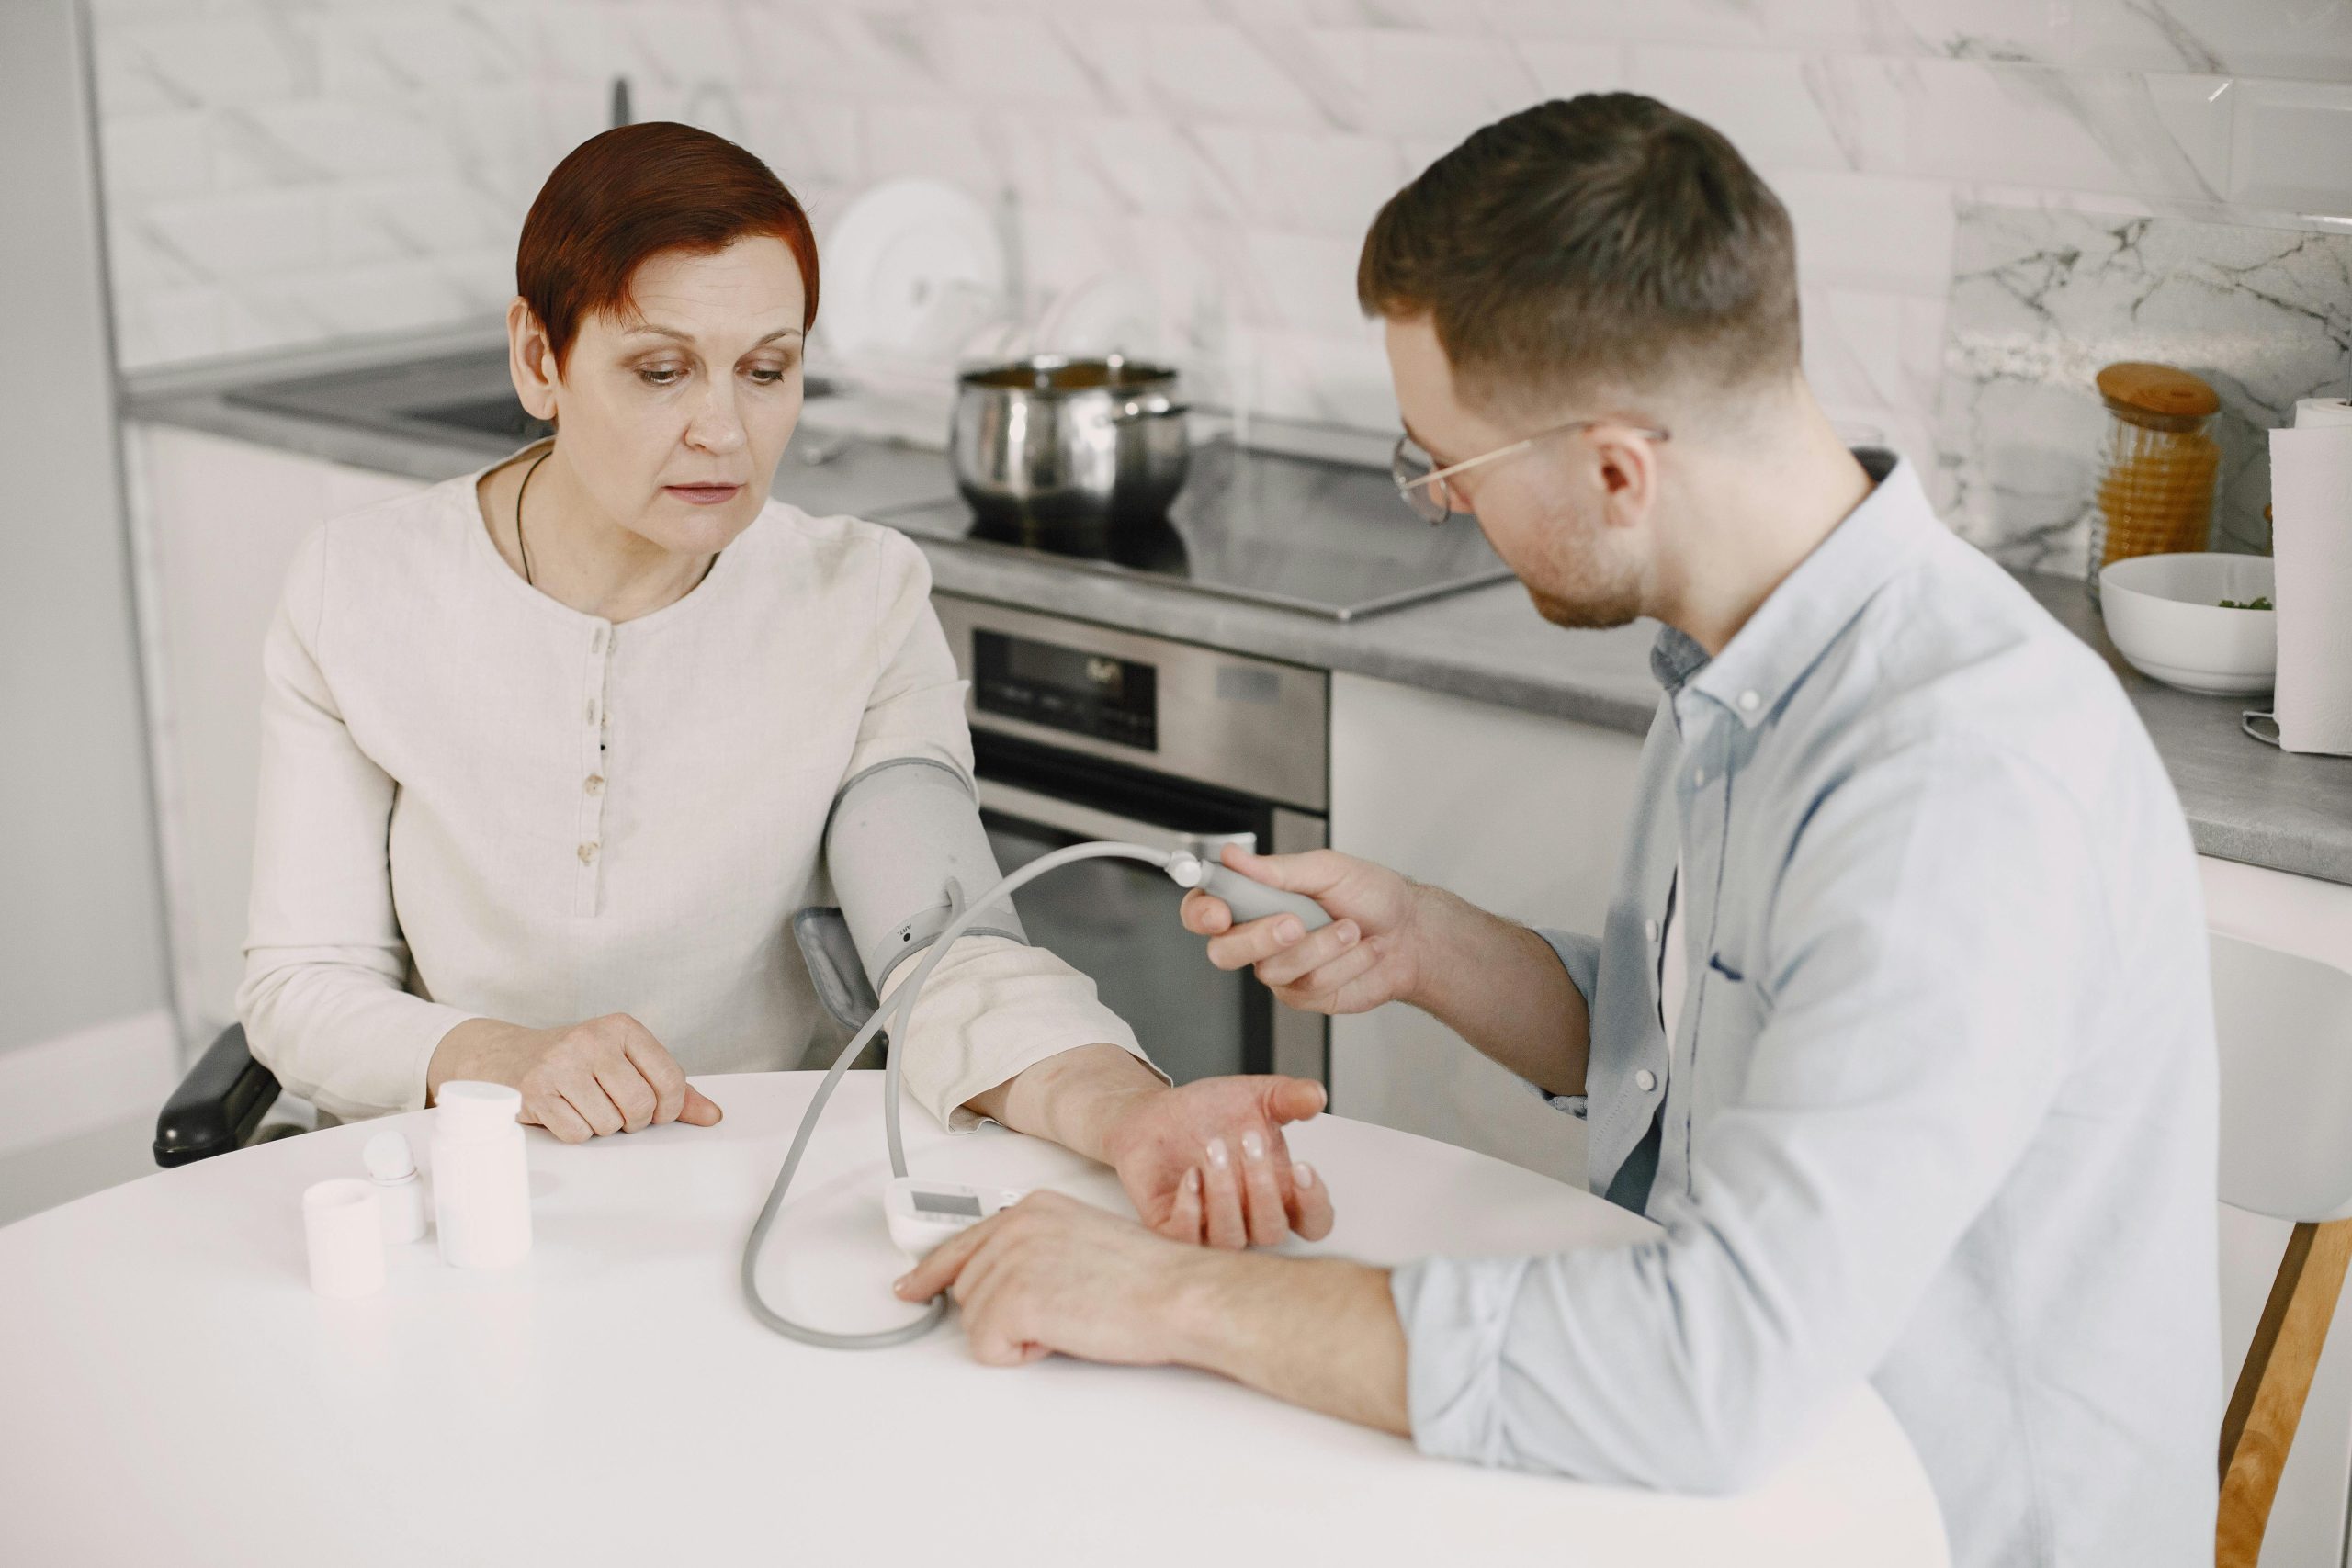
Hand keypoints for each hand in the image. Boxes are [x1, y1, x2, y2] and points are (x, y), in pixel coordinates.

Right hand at [427, 1013, 722, 1142]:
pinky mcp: (535, 1091)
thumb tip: (712, 1115)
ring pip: (607, 1125)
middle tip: (615, 1111)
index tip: (655, 1110)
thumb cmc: (577, 1062)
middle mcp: (591, 1039)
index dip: (669, 1108)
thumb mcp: (625, 1062)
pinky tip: (563, 1112)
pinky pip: (577, 1134)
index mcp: (622, 1027)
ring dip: (600, 1127)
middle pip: (639, 1107)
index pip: (671, 1080)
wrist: (506, 1056)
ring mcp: (560, 1064)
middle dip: (632, 1121)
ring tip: (584, 1106)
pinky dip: (575, 1133)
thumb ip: (672, 1088)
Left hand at [893, 1191, 1214, 1366]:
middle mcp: (1015, 1227)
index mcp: (1033, 1209)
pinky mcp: (1012, 1300)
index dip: (932, 1272)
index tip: (911, 1286)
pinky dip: (1019, 1354)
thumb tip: (1008, 1280)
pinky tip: (1060, 1334)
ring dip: (1016, 1334)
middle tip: (1057, 1314)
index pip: (962, 1242)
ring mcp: (1010, 1261)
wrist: (1179, 1294)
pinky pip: (986, 1347)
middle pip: (967, 1288)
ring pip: (974, 1321)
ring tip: (1069, 1318)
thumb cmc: (1150, 1277)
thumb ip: (1037, 1249)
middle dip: (1001, 1313)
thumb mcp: (1083, 1240)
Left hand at [1099, 1075, 1334, 1248]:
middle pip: (1272, 1232)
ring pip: (1231, 1238)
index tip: (1302, 1167)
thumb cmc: (1210, 1113)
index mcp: (1278, 1192)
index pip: (1314, 1221)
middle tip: (1249, 1139)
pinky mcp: (1171, 1229)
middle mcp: (1248, 1217)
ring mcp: (1210, 1227)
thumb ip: (1290, 1098)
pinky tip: (1190, 1175)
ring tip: (1214, 1148)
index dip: (1314, 1204)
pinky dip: (1190, 1208)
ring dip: (1226, 1194)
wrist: (1156, 1112)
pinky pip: (1186, 1239)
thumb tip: (1316, 1097)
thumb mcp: (1256, 1096)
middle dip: (1263, 1187)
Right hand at [1180, 844, 1426, 1015]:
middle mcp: (1259, 937)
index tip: (1220, 912)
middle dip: (1259, 938)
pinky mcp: (1304, 994)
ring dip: (1321, 946)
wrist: (1412, 934)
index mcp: (1255, 898)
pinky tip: (1361, 951)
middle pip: (1224, 952)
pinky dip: (1343, 964)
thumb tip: (1234, 856)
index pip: (1204, 909)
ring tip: (1351, 928)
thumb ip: (1278, 870)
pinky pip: (1309, 985)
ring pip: (1273, 970)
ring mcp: (1280, 969)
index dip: (1201, 913)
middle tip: (1295, 923)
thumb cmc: (1372, 896)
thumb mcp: (1328, 869)